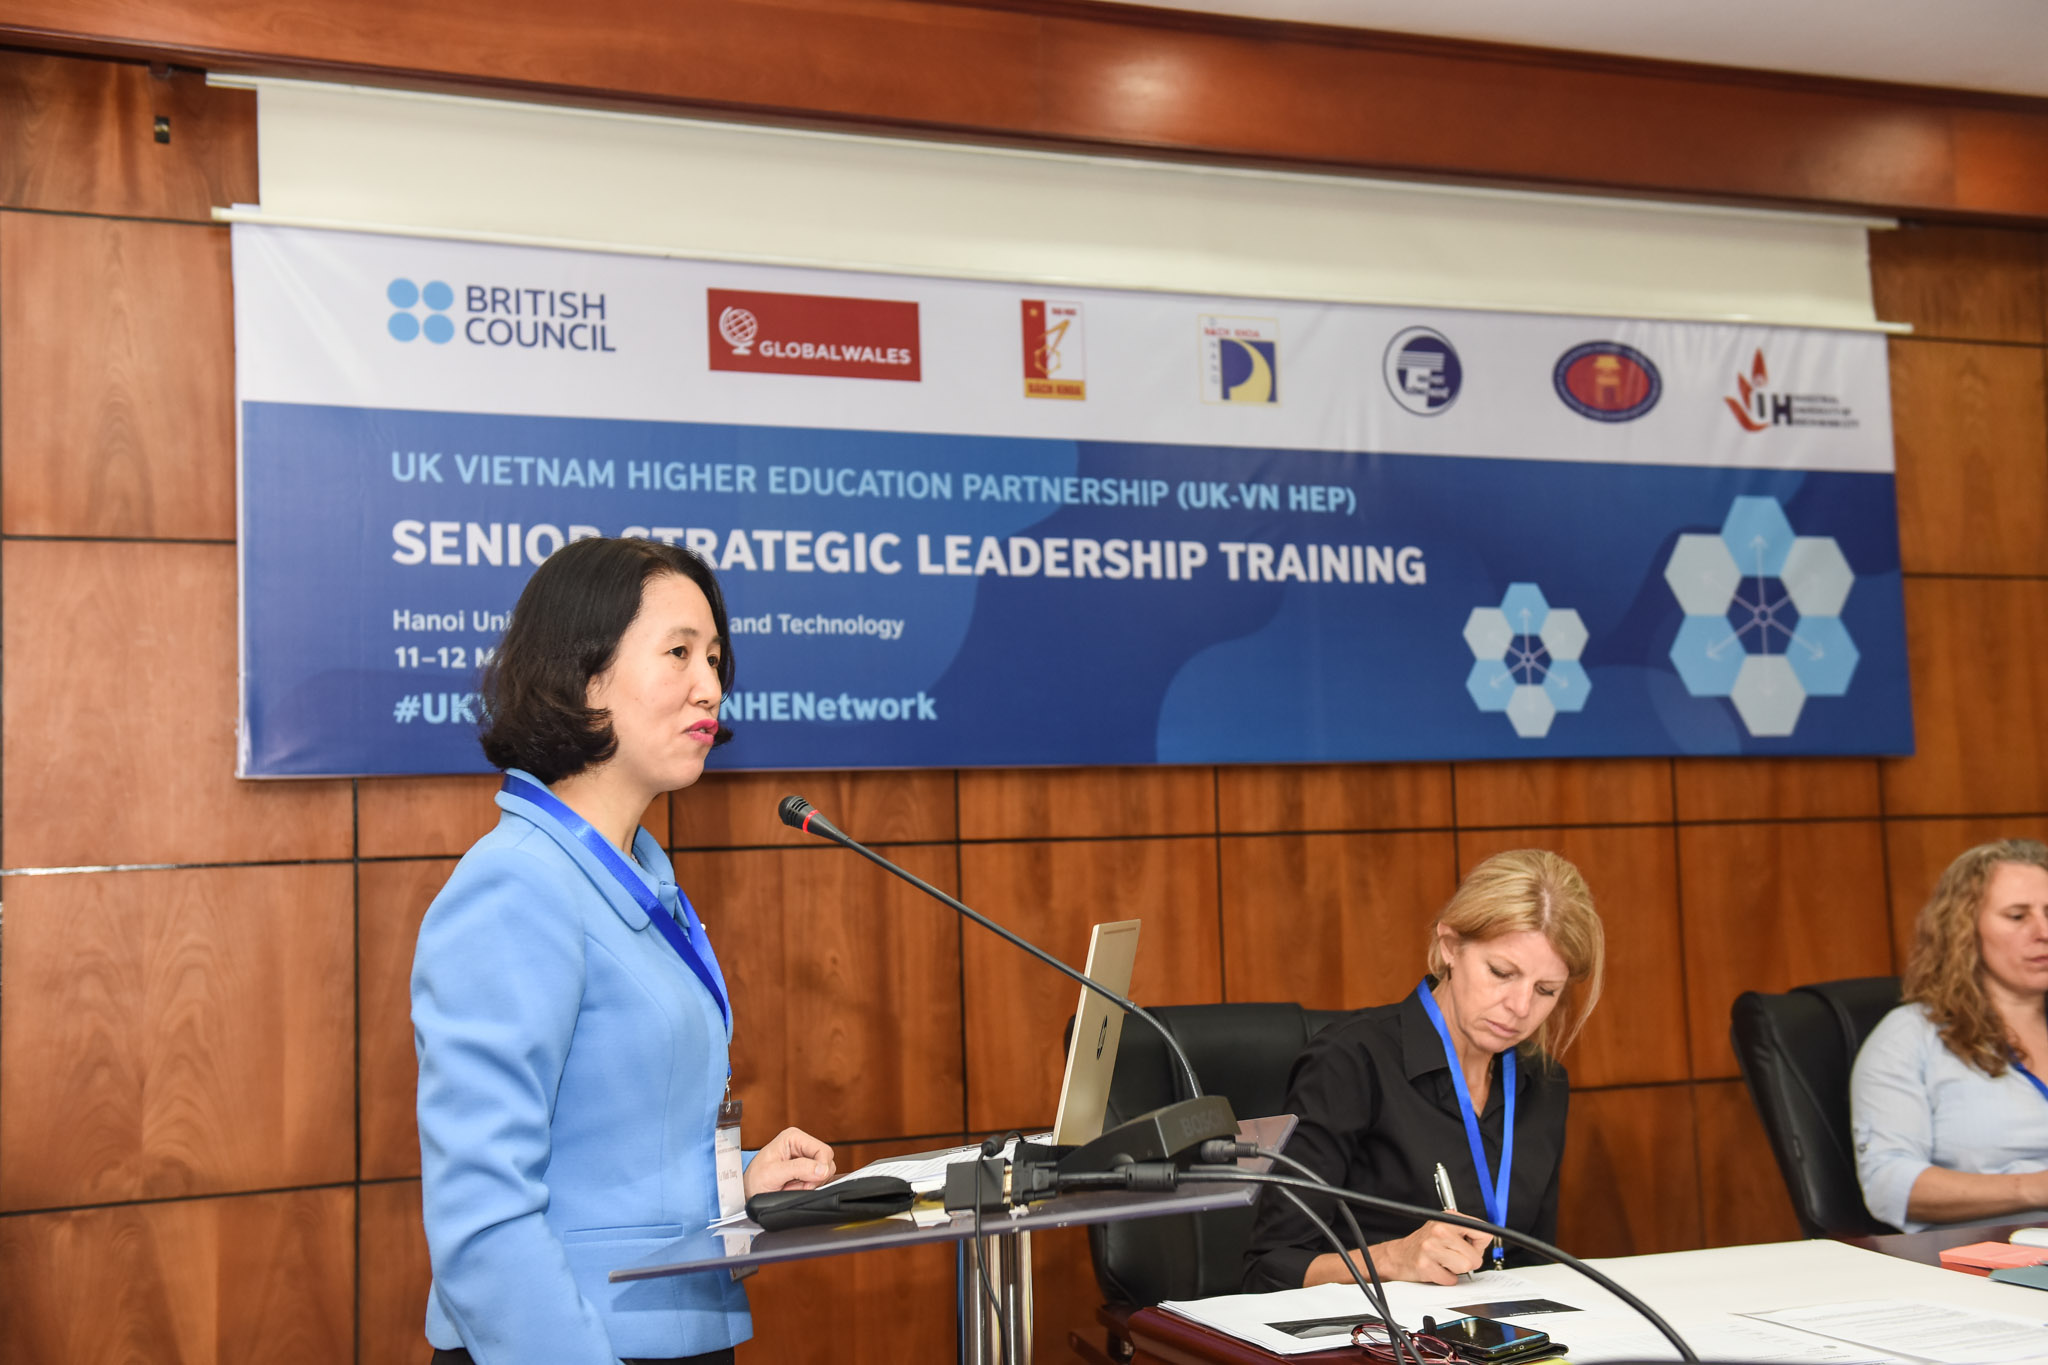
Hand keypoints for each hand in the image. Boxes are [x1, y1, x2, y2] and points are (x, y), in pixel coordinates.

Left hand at [743, 1126, 836, 1196]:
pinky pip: (818, 1180)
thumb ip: (798, 1169)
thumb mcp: (773, 1173)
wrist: (748, 1192)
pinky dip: (808, 1187)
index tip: (809, 1181)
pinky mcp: (806, 1170)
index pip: (823, 1150)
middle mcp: (801, 1145)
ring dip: (810, 1184)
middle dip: (814, 1178)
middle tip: (796, 1185)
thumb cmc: (754, 1179)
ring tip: (791, 1185)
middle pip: (826, 1161)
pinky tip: (794, 1187)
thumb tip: (822, 1169)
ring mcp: (804, 1158)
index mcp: (794, 1137)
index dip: (821, 1168)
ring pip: (824, 1172)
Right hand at [1370, 1220, 1492, 1283]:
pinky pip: (1451, 1279)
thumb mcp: (1447, 1229)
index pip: (1483, 1233)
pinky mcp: (1425, 1265)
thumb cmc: (1426, 1243)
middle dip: (1468, 1262)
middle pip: (1475, 1257)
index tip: (1470, 1246)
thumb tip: (1486, 1240)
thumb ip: (1469, 1233)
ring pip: (1464, 1268)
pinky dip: (1446, 1278)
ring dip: (1456, 1270)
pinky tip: (1436, 1269)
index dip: (1479, 1245)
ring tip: (1444, 1262)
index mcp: (1448, 1219)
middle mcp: (1439, 1230)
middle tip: (1453, 1257)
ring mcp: (1431, 1248)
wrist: (1400, 1255)